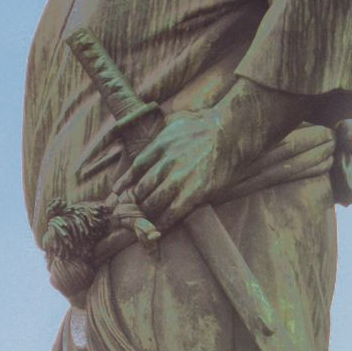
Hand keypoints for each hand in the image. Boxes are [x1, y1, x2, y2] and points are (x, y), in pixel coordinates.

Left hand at [127, 80, 299, 227]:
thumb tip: (150, 135)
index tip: (119, 193)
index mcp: (160, 146)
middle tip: (133, 210)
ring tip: (146, 219)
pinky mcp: (196, 191)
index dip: (125, 183)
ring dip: (147, 213)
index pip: (135, 169)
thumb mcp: (176, 123)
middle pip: (141, 189)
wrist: (233, 133)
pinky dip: (163, 222)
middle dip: (135, 202)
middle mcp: (166, 162)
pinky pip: (173, 212)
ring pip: (153, 202)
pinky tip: (158, 227)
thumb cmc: (207, 126)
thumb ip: (160, 132)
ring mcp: (181, 178)